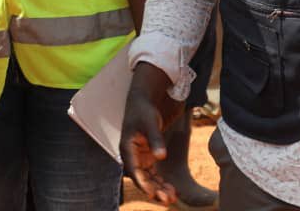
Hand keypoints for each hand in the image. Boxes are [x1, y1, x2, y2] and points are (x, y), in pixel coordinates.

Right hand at [121, 63, 183, 204]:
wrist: (142, 101)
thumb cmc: (143, 111)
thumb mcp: (150, 123)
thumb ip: (155, 139)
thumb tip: (161, 156)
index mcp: (127, 148)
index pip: (134, 170)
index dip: (143, 183)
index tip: (153, 193)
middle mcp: (131, 156)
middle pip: (141, 177)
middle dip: (154, 189)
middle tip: (168, 198)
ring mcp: (139, 157)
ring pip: (147, 178)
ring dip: (158, 187)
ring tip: (172, 197)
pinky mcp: (146, 157)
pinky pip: (152, 173)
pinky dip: (160, 181)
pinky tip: (171, 189)